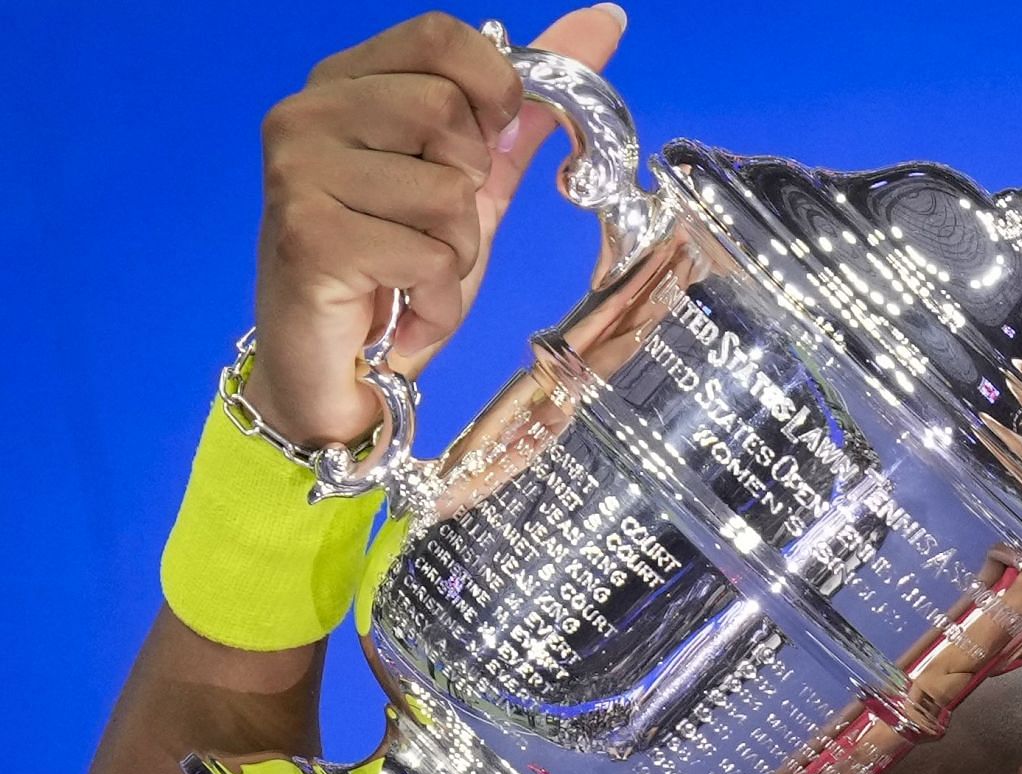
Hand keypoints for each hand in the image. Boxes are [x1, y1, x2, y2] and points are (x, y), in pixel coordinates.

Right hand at [245, 8, 626, 445]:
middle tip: (430, 231)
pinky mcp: (309, 237)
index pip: (441, 36)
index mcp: (345, 83)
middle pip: (448, 113)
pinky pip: (431, 255)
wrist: (339, 371)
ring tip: (412, 275)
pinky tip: (403, 311)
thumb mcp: (474, 182)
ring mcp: (298, 172)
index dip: (491, 91)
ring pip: (448, 193)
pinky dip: (437, 299)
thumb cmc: (398, 272)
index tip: (484, 145)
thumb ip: (524, 108)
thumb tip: (602, 22)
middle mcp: (307, 113)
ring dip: (455, 252)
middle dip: (469, 190)